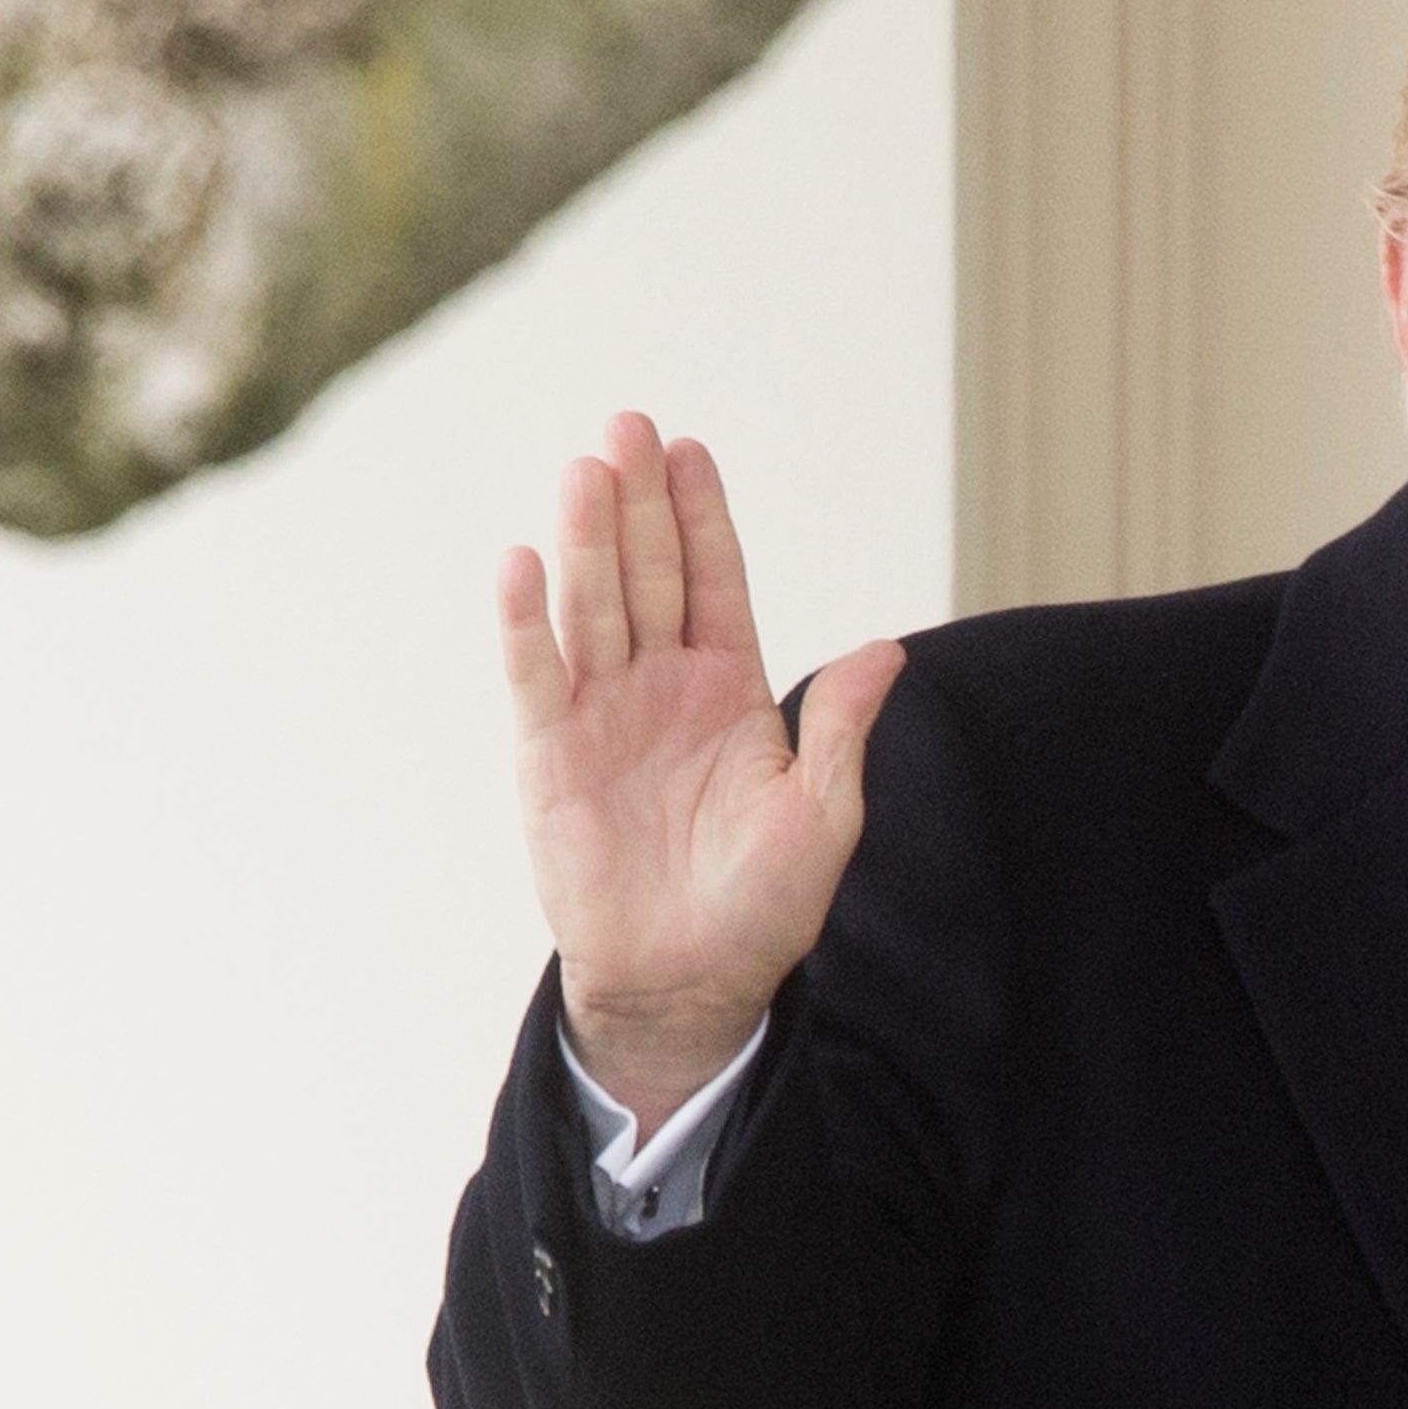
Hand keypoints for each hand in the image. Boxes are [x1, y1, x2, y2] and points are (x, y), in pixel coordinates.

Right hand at [496, 412, 903, 1130]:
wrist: (690, 982)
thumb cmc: (763, 907)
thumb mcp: (822, 814)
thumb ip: (840, 727)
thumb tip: (887, 648)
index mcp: (729, 689)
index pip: (714, 583)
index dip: (701, 518)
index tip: (690, 450)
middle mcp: (661, 686)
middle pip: (647, 574)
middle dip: (638, 502)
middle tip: (627, 426)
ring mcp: (601, 713)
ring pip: (592, 607)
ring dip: (586, 540)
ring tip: (585, 470)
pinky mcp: (549, 754)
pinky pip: (535, 675)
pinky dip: (525, 623)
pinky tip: (520, 563)